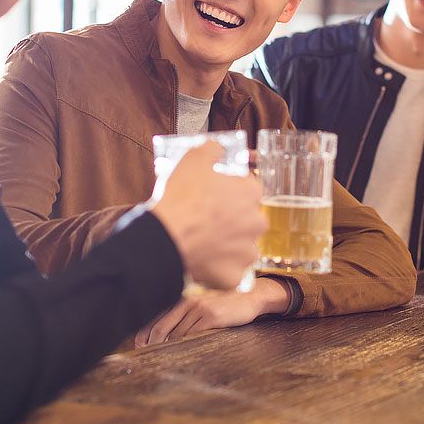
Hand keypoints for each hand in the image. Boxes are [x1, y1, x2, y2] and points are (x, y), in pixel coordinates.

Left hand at [134, 278, 289, 346]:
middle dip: (151, 343)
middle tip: (145, 356)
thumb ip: (187, 317)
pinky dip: (183, 346)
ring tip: (159, 360)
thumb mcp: (203, 307)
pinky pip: (192, 334)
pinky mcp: (210, 317)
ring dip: (167, 348)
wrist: (250, 298)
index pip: (158, 316)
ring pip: (176, 333)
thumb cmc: (225, 306)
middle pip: (161, 326)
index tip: (138, 345)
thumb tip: (170, 335)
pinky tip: (179, 355)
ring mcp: (198, 309)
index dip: (145, 332)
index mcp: (183, 300)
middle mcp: (187, 302)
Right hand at [148, 143, 265, 290]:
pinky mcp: (235, 276)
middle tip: (209, 219)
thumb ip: (212, 149)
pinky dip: (219, 269)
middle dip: (233, 219)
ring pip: (242, 247)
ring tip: (204, 242)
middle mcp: (256, 222)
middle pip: (248, 219)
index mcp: (251, 193)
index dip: (230, 190)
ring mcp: (247, 251)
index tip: (216, 195)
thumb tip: (217, 147)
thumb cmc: (181, 198)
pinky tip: (204, 262)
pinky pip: (231, 273)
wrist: (166, 237)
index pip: (248, 188)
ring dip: (227, 245)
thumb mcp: (194, 158)